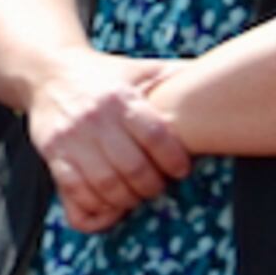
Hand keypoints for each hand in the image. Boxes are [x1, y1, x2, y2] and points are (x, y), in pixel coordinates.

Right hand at [25, 49, 190, 233]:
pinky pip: (75, 192)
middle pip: (134, 170)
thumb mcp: (140, 68)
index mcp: (121, 98)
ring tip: (133, 195)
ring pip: (106, 187)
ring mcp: (72, 138)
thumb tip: (227, 74)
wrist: (48, 71)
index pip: (157, 137)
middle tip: (156, 186)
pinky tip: (106, 202)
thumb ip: (176, 74)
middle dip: (151, 187)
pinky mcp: (52, 153)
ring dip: (126, 200)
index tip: (180, 170)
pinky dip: (94, 206)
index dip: (175, 161)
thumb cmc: (104, 75)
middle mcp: (96, 118)